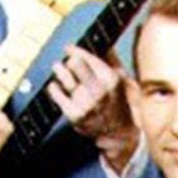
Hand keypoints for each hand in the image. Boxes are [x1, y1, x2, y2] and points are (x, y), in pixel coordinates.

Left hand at [48, 45, 139, 173]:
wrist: (119, 134)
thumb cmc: (120, 104)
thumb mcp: (123, 80)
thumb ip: (112, 60)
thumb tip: (103, 42)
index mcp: (111, 79)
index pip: (87, 57)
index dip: (75, 50)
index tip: (69, 48)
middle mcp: (99, 90)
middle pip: (74, 63)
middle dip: (70, 61)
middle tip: (68, 62)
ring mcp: (86, 103)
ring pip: (64, 76)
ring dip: (59, 70)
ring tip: (58, 69)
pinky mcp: (75, 115)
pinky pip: (56, 93)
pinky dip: (54, 88)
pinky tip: (56, 87)